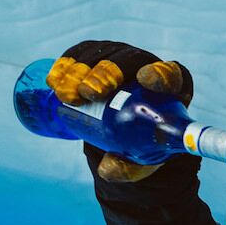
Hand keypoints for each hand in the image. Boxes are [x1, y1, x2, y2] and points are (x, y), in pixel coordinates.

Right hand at [47, 40, 194, 182]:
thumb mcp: (140, 156)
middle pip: (128, 61)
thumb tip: (107, 170)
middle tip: (90, 94)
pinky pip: (78, 55)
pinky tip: (54, 80)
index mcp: (170, 89)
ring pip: (100, 56)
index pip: (170, 75)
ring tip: (68, 95)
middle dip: (107, 73)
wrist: (124, 126)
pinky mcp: (93, 57)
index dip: (160, 74)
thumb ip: (128, 166)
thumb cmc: (140, 139)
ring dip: (80, 71)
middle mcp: (144, 66)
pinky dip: (65, 65)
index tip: (145, 80)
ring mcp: (117, 58)